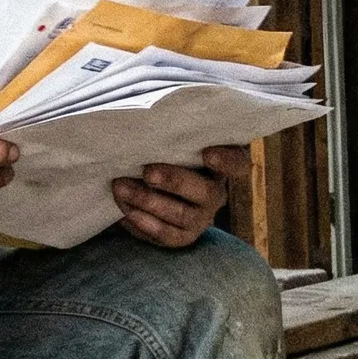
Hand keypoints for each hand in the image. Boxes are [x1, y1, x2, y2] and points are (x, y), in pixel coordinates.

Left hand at [112, 144, 249, 248]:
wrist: (146, 188)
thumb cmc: (160, 155)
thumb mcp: (168, 144)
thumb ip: (167, 137)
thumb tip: (145, 122)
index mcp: (218, 165)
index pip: (236, 162)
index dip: (226, 160)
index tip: (207, 153)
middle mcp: (215, 192)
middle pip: (205, 191)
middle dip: (174, 181)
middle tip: (147, 172)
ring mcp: (201, 217)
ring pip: (182, 215)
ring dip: (148, 201)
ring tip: (121, 188)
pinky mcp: (183, 236)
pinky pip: (167, 234)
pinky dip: (144, 224)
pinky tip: (126, 213)